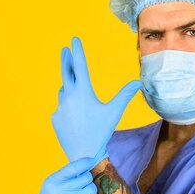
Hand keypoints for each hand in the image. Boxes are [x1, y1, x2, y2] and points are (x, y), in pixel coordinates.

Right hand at [29, 157, 99, 193]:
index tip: (91, 161)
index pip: (74, 167)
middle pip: (86, 178)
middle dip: (87, 180)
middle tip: (81, 186)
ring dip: (90, 192)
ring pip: (92, 189)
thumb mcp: (51, 185)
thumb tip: (86, 163)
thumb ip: (66, 175)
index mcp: (53, 181)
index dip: (85, 162)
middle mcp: (60, 191)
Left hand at [52, 36, 141, 166]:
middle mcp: (69, 96)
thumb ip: (125, 95)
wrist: (84, 154)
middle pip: (66, 73)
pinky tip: (77, 118)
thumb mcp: (114, 111)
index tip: (73, 40)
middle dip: (66, 61)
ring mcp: (60, 107)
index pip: (80, 66)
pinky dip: (68, 107)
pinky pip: (62, 108)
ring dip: (70, 89)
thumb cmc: (101, 131)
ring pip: (64, 92)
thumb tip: (138, 82)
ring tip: (79, 95)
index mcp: (83, 92)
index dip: (77, 51)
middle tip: (65, 51)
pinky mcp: (55, 118)